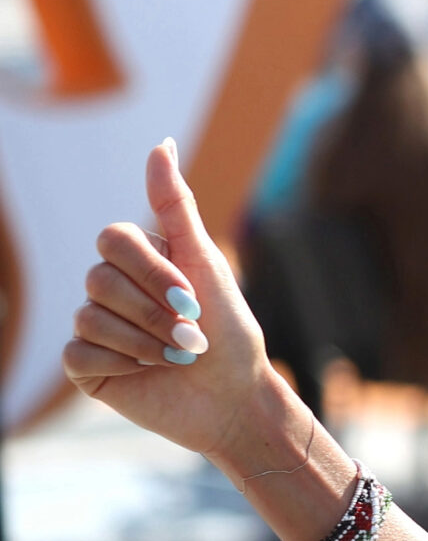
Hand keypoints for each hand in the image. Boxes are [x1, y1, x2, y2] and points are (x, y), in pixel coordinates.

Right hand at [61, 142, 282, 472]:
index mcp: (140, 261)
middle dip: (155, 311)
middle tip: (192, 335)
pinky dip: (124, 362)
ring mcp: (95, 327)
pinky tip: (150, 372)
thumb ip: (176, 206)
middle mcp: (111, 289)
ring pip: (89, 316)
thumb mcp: (207, 263)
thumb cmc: (229, 332)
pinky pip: (79, 352)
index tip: (193, 297)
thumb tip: (161, 142)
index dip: (152, 270)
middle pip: (99, 277)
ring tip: (179, 357)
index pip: (113, 238)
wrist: (234, 398)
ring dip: (145, 340)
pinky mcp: (86, 365)